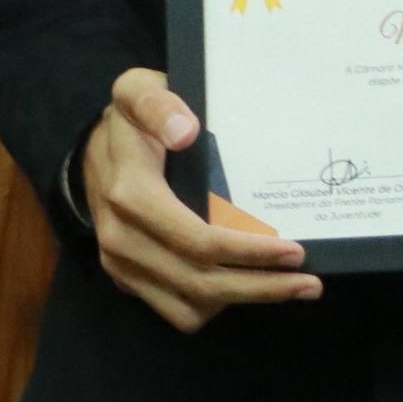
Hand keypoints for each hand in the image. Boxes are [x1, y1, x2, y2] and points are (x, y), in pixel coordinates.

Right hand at [82, 66, 318, 331]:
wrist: (92, 151)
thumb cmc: (131, 122)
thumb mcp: (137, 91)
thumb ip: (158, 104)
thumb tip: (186, 131)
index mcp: (130, 194)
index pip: (196, 240)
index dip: (247, 253)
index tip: (294, 251)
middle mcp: (122, 238)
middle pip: (199, 283)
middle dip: (260, 288)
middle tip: (310, 285)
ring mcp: (122, 264)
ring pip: (189, 308)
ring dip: (243, 302)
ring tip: (288, 288)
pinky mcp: (128, 279)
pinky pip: (176, 310)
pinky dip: (215, 306)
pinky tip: (247, 286)